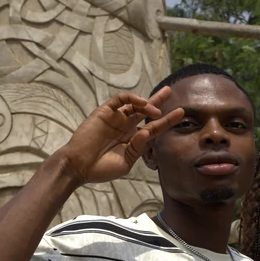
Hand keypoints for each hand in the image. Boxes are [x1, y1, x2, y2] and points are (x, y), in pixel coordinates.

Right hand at [56, 87, 181, 184]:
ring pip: (134, 104)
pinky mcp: (105, 111)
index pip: (153, 127)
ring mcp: (115, 118)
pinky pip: (120, 99)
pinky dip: (131, 98)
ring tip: (156, 111)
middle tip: (170, 91)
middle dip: (158, 100)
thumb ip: (138, 148)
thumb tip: (147, 132)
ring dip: (147, 104)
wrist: (79, 166)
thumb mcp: (125, 162)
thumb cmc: (101, 169)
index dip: (167, 120)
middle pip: (145, 111)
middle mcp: (125, 126)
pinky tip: (141, 103)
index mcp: (132, 139)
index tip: (180, 112)